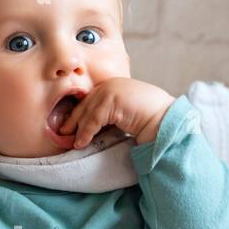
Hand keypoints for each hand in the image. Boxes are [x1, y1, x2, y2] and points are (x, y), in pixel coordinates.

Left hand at [57, 77, 175, 148]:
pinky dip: (86, 132)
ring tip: (73, 143)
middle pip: (85, 104)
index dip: (78, 113)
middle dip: (73, 120)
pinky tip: (81, 143)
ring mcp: (111, 90)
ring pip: (87, 112)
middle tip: (63, 133)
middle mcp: (111, 84)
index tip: (69, 126)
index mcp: (115, 85)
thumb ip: (109, 114)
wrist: (165, 121)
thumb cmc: (150, 120)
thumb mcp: (124, 113)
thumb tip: (90, 128)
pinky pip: (93, 119)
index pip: (90, 99)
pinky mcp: (112, 100)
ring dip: (78, 129)